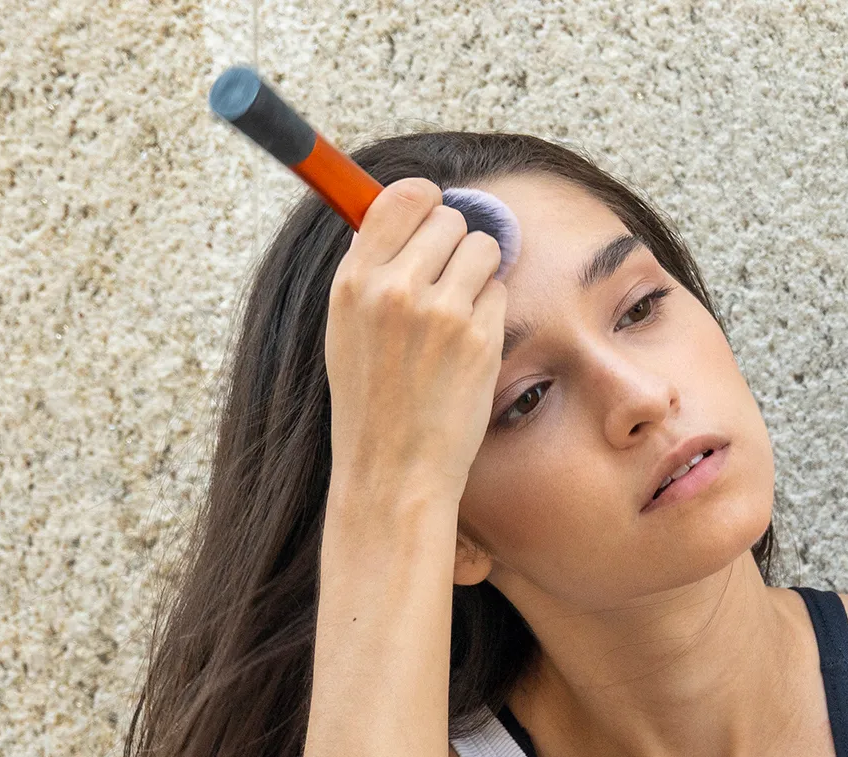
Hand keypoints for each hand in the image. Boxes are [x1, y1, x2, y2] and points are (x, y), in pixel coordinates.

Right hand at [324, 177, 508, 501]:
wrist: (393, 469)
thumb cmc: (372, 401)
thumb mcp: (347, 328)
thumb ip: (372, 270)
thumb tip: (406, 214)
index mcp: (353, 281)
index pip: (400, 197)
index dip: (425, 200)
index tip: (432, 214)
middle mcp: (395, 289)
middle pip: (449, 218)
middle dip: (455, 243)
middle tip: (445, 281)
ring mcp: (441, 312)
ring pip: (483, 248)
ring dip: (479, 272)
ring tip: (457, 312)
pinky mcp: (479, 337)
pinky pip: (500, 291)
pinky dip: (491, 310)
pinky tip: (467, 344)